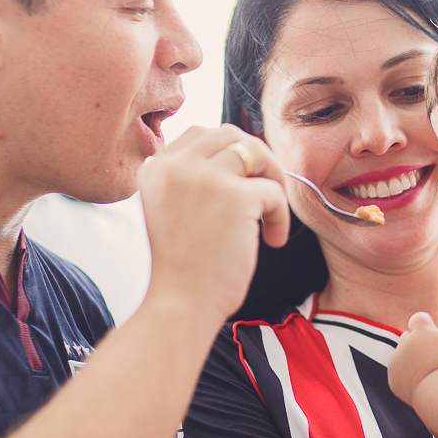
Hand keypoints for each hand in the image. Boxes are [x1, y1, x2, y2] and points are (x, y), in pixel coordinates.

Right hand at [137, 124, 288, 320]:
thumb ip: (188, 178)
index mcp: (157, 168)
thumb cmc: (182, 265)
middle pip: (230, 134)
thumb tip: (236, 154)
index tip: (241, 179)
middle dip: (255, 157)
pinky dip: (281, 215)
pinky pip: (274, 191)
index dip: (229, 152)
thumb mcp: (168, 208)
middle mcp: (177, 166)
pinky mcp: (236, 198)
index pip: (201, 134)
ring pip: (256, 151)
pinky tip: (272, 239)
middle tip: (264, 189)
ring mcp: (207, 178)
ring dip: (273, 177)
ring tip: (272, 209)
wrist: (180, 303)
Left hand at [388, 312, 437, 404]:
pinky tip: (419, 380)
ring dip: (410, 359)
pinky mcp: (393, 377)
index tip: (430, 333)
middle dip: (416, 343)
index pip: (418, 319)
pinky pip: (398, 371)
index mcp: (422, 331)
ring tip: (425, 369)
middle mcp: (406, 342)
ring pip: (401, 354)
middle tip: (429, 353)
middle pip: (407, 336)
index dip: (424, 325)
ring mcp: (397, 360)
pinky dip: (406, 375)